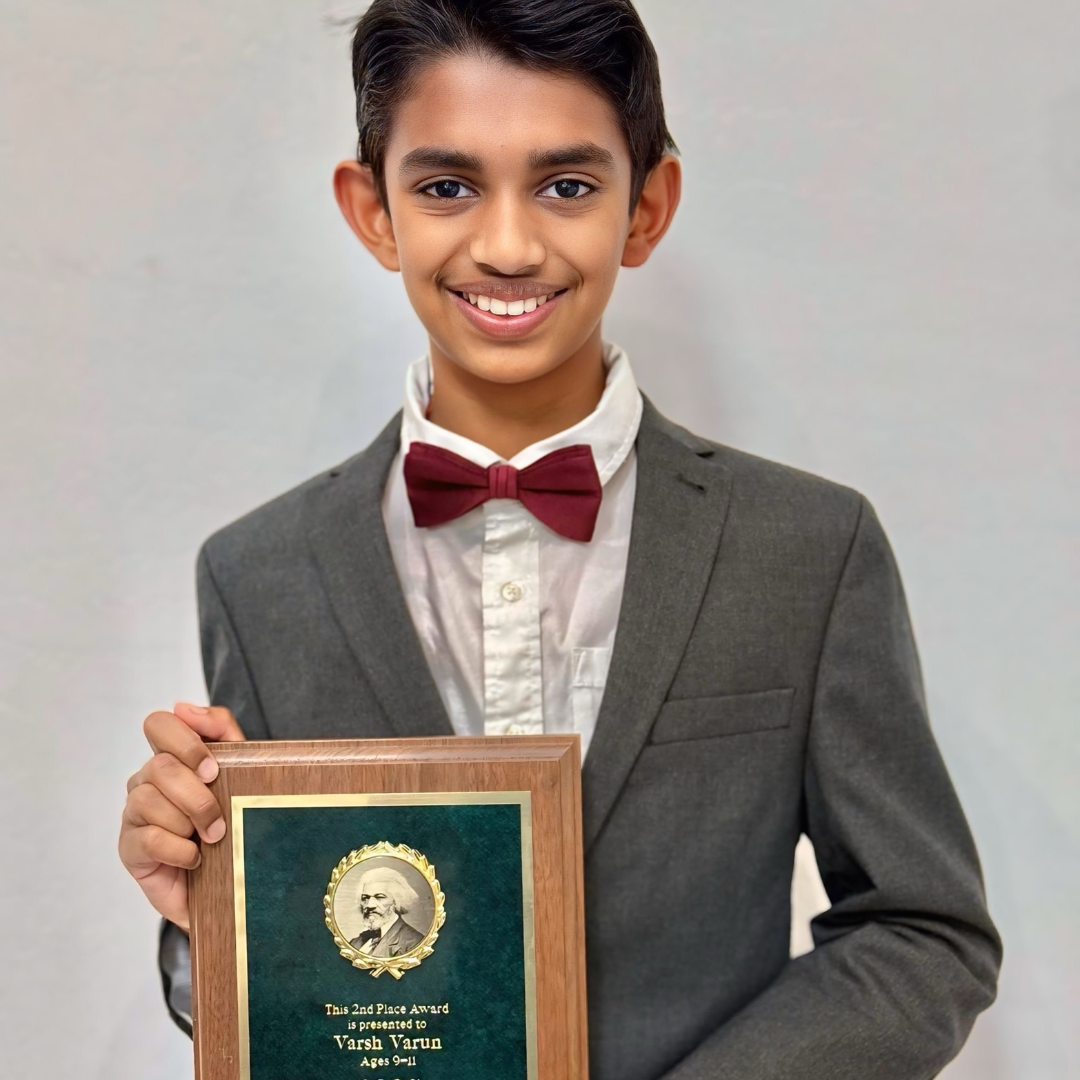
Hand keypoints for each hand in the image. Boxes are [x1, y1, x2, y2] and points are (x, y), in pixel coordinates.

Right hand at [118, 702, 244, 930]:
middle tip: (220, 820)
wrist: (231, 883)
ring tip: (211, 840)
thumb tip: (184, 707)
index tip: (213, 770)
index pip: (159, 724)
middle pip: (159, 767)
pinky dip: (181, 850)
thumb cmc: (236, 822)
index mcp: (172, 757)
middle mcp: (146, 780)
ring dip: (191, 824)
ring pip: (150, 801)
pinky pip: (149, 839)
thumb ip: (222, 731)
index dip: (185, 742)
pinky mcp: (130, 849)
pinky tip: (196, 859)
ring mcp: (134, 814)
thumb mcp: (243, 770)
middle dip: (198, 796)